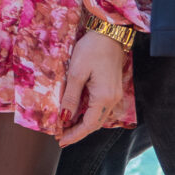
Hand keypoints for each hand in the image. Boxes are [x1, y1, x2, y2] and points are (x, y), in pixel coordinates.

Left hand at [58, 29, 130, 144]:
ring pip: (98, 117)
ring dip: (83, 124)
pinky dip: (88, 114)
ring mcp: (114, 94)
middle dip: (77, 132)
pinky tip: (76, 114)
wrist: (109, 34)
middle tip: (60, 137)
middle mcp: (113, 99)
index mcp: (104, 97)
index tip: (60, 141)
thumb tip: (64, 118)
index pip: (89, 124)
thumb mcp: (76, 73)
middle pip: (95, 124)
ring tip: (65, 128)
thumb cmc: (92, 50)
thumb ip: (71, 97)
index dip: (74, 135)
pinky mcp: (112, 89)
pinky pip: (100, 108)